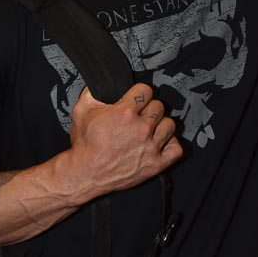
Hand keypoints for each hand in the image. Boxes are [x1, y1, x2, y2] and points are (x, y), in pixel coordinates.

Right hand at [68, 83, 182, 196]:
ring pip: (170, 124)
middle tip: (139, 116)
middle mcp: (140, 129)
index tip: (137, 99)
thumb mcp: (81, 110)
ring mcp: (150, 147)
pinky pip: (176, 149)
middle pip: (159, 106)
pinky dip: (171, 144)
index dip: (140, 93)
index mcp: (125, 113)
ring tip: (150, 129)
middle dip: (149, 108)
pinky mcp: (156, 164)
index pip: (146, 90)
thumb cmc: (85, 145)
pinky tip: (160, 143)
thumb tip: (102, 83)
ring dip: (160, 125)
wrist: (86, 173)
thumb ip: (93, 92)